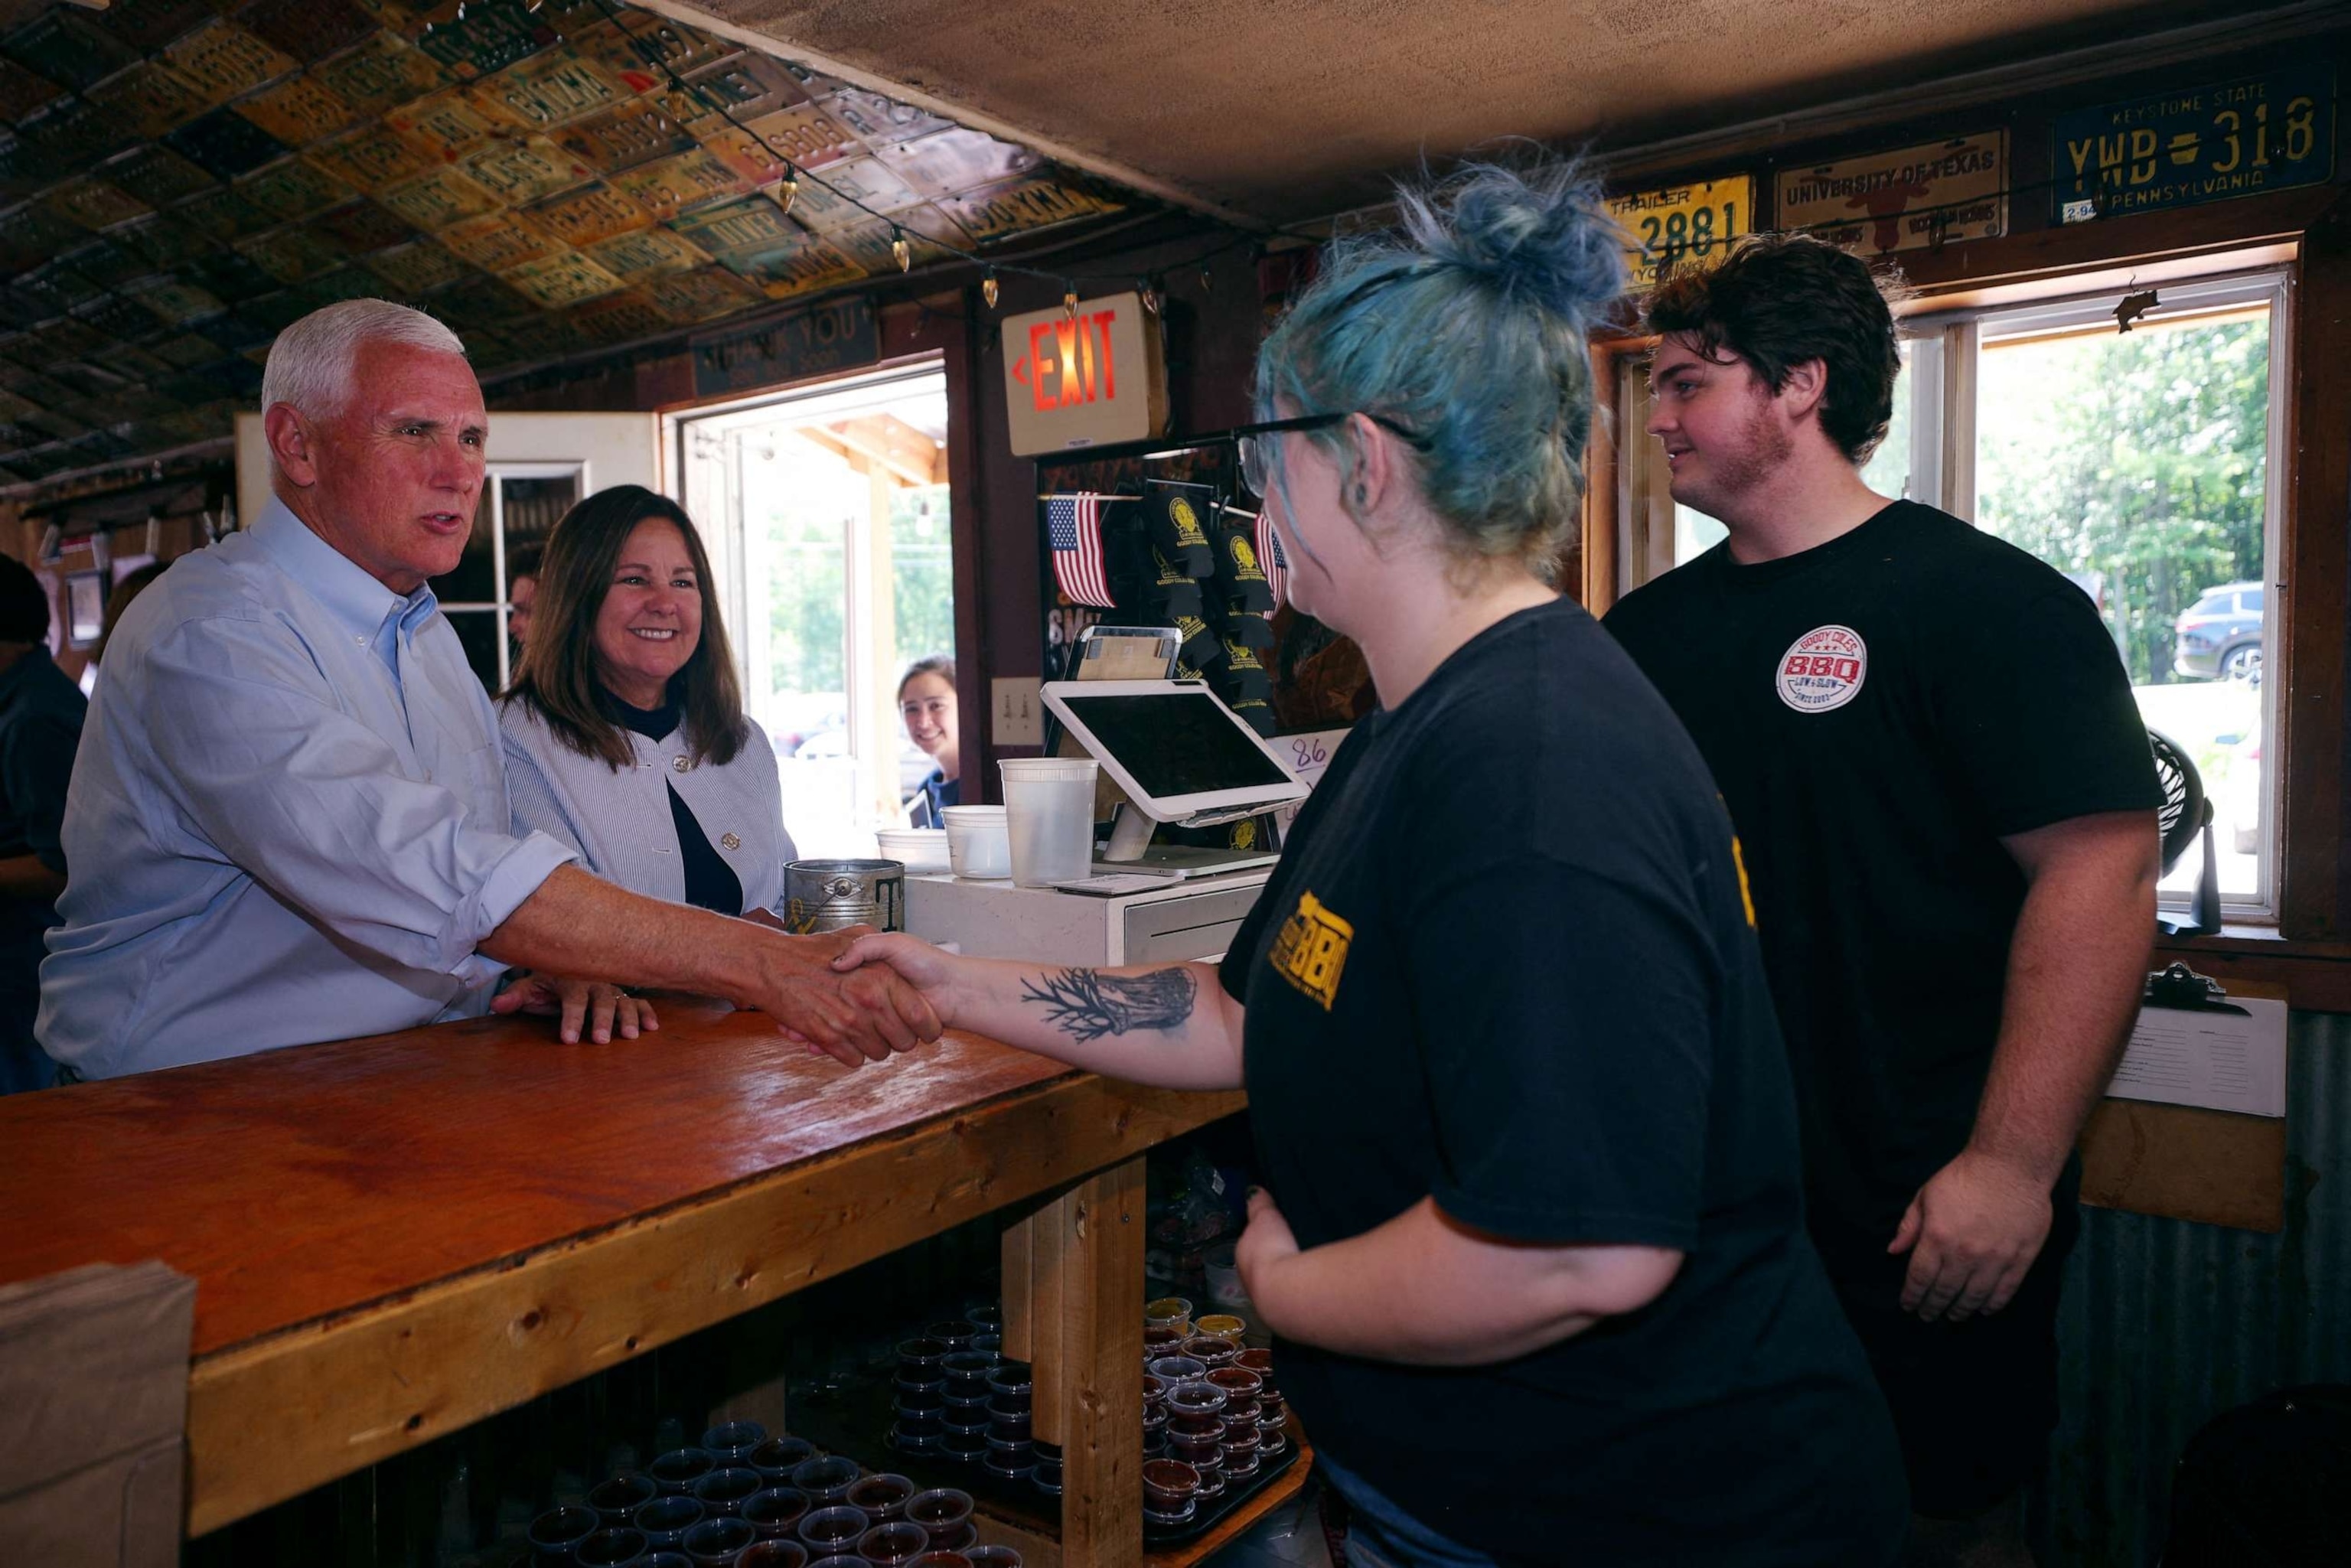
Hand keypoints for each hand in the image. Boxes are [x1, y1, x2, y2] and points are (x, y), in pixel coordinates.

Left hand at [493, 972, 658, 1044]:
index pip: (572, 1001)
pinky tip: (652, 1027)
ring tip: (630, 1036)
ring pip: (623, 1002)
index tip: (568, 1040)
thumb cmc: (549, 980)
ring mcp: (612, 989)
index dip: (570, 1020)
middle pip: (601, 1001)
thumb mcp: (529, 986)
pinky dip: (647, 1013)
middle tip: (601, 1040)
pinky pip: (639, 1002)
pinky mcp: (623, 995)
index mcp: (571, 980)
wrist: (570, 960)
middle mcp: (595, 983)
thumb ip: (515, 996)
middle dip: (602, 1020)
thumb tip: (497, 1005)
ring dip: (628, 1018)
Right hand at [738, 926, 942, 1068]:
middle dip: (900, 1039)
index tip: (924, 1028)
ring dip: (875, 1046)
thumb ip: (883, 947)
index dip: (928, 1027)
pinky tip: (845, 1038)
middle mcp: (869, 1001)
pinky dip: (851, 1053)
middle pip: (904, 1040)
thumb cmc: (812, 950)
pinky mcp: (828, 1038)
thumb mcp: (856, 934)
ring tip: (865, 1031)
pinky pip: (854, 1059)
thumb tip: (901, 963)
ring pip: (879, 1053)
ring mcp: (848, 1022)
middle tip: (891, 1030)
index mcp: (882, 978)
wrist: (772, 964)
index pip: (921, 1015)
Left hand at [1235, 1187, 1302, 1334]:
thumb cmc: (1272, 1250)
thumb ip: (1259, 1205)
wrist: (1287, 1292)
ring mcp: (1267, 1303)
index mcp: (1243, 1256)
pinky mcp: (1288, 1316)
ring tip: (1307, 1267)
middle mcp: (1250, 1282)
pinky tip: (1315, 1285)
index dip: (1262, 1240)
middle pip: (1263, 1267)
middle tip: (1294, 1249)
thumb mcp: (1265, 1218)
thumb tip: (1252, 1190)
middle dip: (1275, 1260)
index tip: (1276, 1234)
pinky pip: (1295, 1297)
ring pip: (1279, 1285)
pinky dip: (1302, 1291)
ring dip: (1289, 1278)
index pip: (1250, 1246)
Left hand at [1889, 1148, 2052, 1320]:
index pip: (1919, 1277)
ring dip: (1961, 1310)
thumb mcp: (1926, 1195)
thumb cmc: (1963, 1177)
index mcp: (1937, 1238)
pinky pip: (2005, 1291)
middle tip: (1928, 1316)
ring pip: (1974, 1296)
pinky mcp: (2020, 1260)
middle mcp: (1964, 1254)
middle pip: (1945, 1291)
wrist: (2010, 1166)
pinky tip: (1984, 1310)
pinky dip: (1992, 1305)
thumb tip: (1893, 1251)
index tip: (1908, 1306)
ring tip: (1953, 1317)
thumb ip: (1910, 1225)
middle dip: (1933, 1307)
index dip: (1912, 1295)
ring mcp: (1994, 1259)